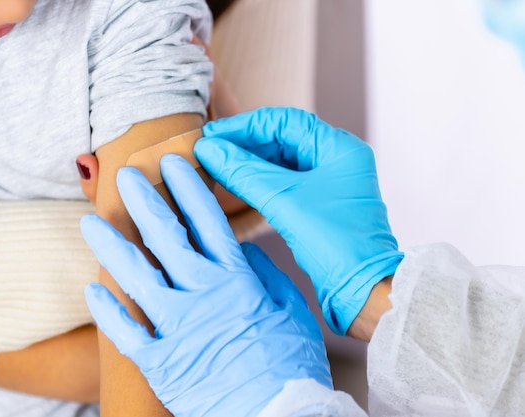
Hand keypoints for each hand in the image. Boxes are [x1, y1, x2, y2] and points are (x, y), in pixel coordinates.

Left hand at [81, 154, 331, 416]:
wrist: (278, 415)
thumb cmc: (290, 364)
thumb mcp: (291, 310)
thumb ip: (265, 274)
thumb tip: (242, 249)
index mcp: (236, 279)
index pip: (206, 222)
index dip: (188, 189)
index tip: (172, 164)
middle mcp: (201, 295)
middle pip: (165, 238)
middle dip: (143, 202)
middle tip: (126, 177)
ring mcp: (177, 327)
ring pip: (135, 277)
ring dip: (111, 247)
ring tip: (90, 222)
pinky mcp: (160, 361)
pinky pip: (125, 332)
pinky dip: (108, 311)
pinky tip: (93, 289)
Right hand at [195, 107, 403, 334]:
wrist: (360, 290)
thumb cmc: (335, 243)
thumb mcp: (283, 201)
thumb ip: (243, 172)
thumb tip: (208, 150)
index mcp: (339, 148)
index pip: (284, 121)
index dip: (244, 126)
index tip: (212, 135)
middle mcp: (337, 159)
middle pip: (282, 138)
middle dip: (244, 143)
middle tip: (210, 149)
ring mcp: (329, 181)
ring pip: (281, 161)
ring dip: (249, 162)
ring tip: (217, 164)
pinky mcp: (319, 202)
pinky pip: (284, 182)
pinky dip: (259, 180)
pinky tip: (236, 182)